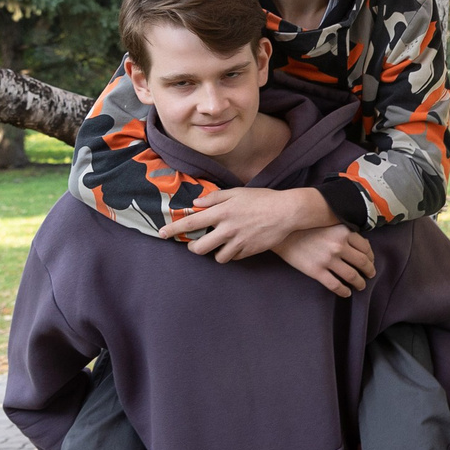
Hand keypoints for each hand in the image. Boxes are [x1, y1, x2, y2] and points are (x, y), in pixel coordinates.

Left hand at [158, 185, 331, 261]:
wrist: (287, 212)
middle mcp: (227, 229)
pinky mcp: (249, 251)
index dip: (174, 229)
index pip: (191, 222)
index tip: (162, 233)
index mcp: (222, 212)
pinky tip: (238, 244)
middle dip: (194, 247)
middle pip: (200, 247)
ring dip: (216, 252)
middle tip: (196, 243)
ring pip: (217, 257)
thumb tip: (197, 202)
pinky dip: (233, 253)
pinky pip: (234, 257)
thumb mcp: (237, 192)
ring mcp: (238, 242)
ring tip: (222, 243)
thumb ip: (215, 197)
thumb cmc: (262, 199)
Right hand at [275, 224, 378, 295]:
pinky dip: (344, 291)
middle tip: (370, 274)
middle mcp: (338, 246)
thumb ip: (345, 230)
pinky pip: (335, 285)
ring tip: (361, 285)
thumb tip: (362, 243)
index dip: (371, 257)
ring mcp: (328, 260)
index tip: (371, 261)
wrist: (282, 232)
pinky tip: (346, 293)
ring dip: (360, 283)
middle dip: (369, 271)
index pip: (366, 247)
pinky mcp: (316, 271)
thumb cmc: (306, 225)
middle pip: (362, 263)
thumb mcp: (328, 222)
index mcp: (343, 232)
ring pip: (352, 276)